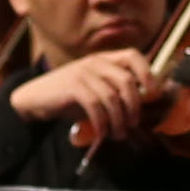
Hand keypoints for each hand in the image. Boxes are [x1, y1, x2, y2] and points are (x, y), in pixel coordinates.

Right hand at [20, 47, 158, 144]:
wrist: (35, 98)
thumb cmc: (70, 97)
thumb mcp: (95, 89)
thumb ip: (116, 92)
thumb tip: (143, 106)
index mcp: (104, 59)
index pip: (133, 56)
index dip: (147, 73)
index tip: (153, 93)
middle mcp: (95, 62)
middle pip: (127, 81)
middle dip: (134, 106)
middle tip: (132, 123)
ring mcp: (83, 72)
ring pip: (112, 97)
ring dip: (118, 120)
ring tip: (118, 134)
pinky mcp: (72, 86)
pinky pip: (95, 106)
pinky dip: (103, 123)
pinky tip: (103, 134)